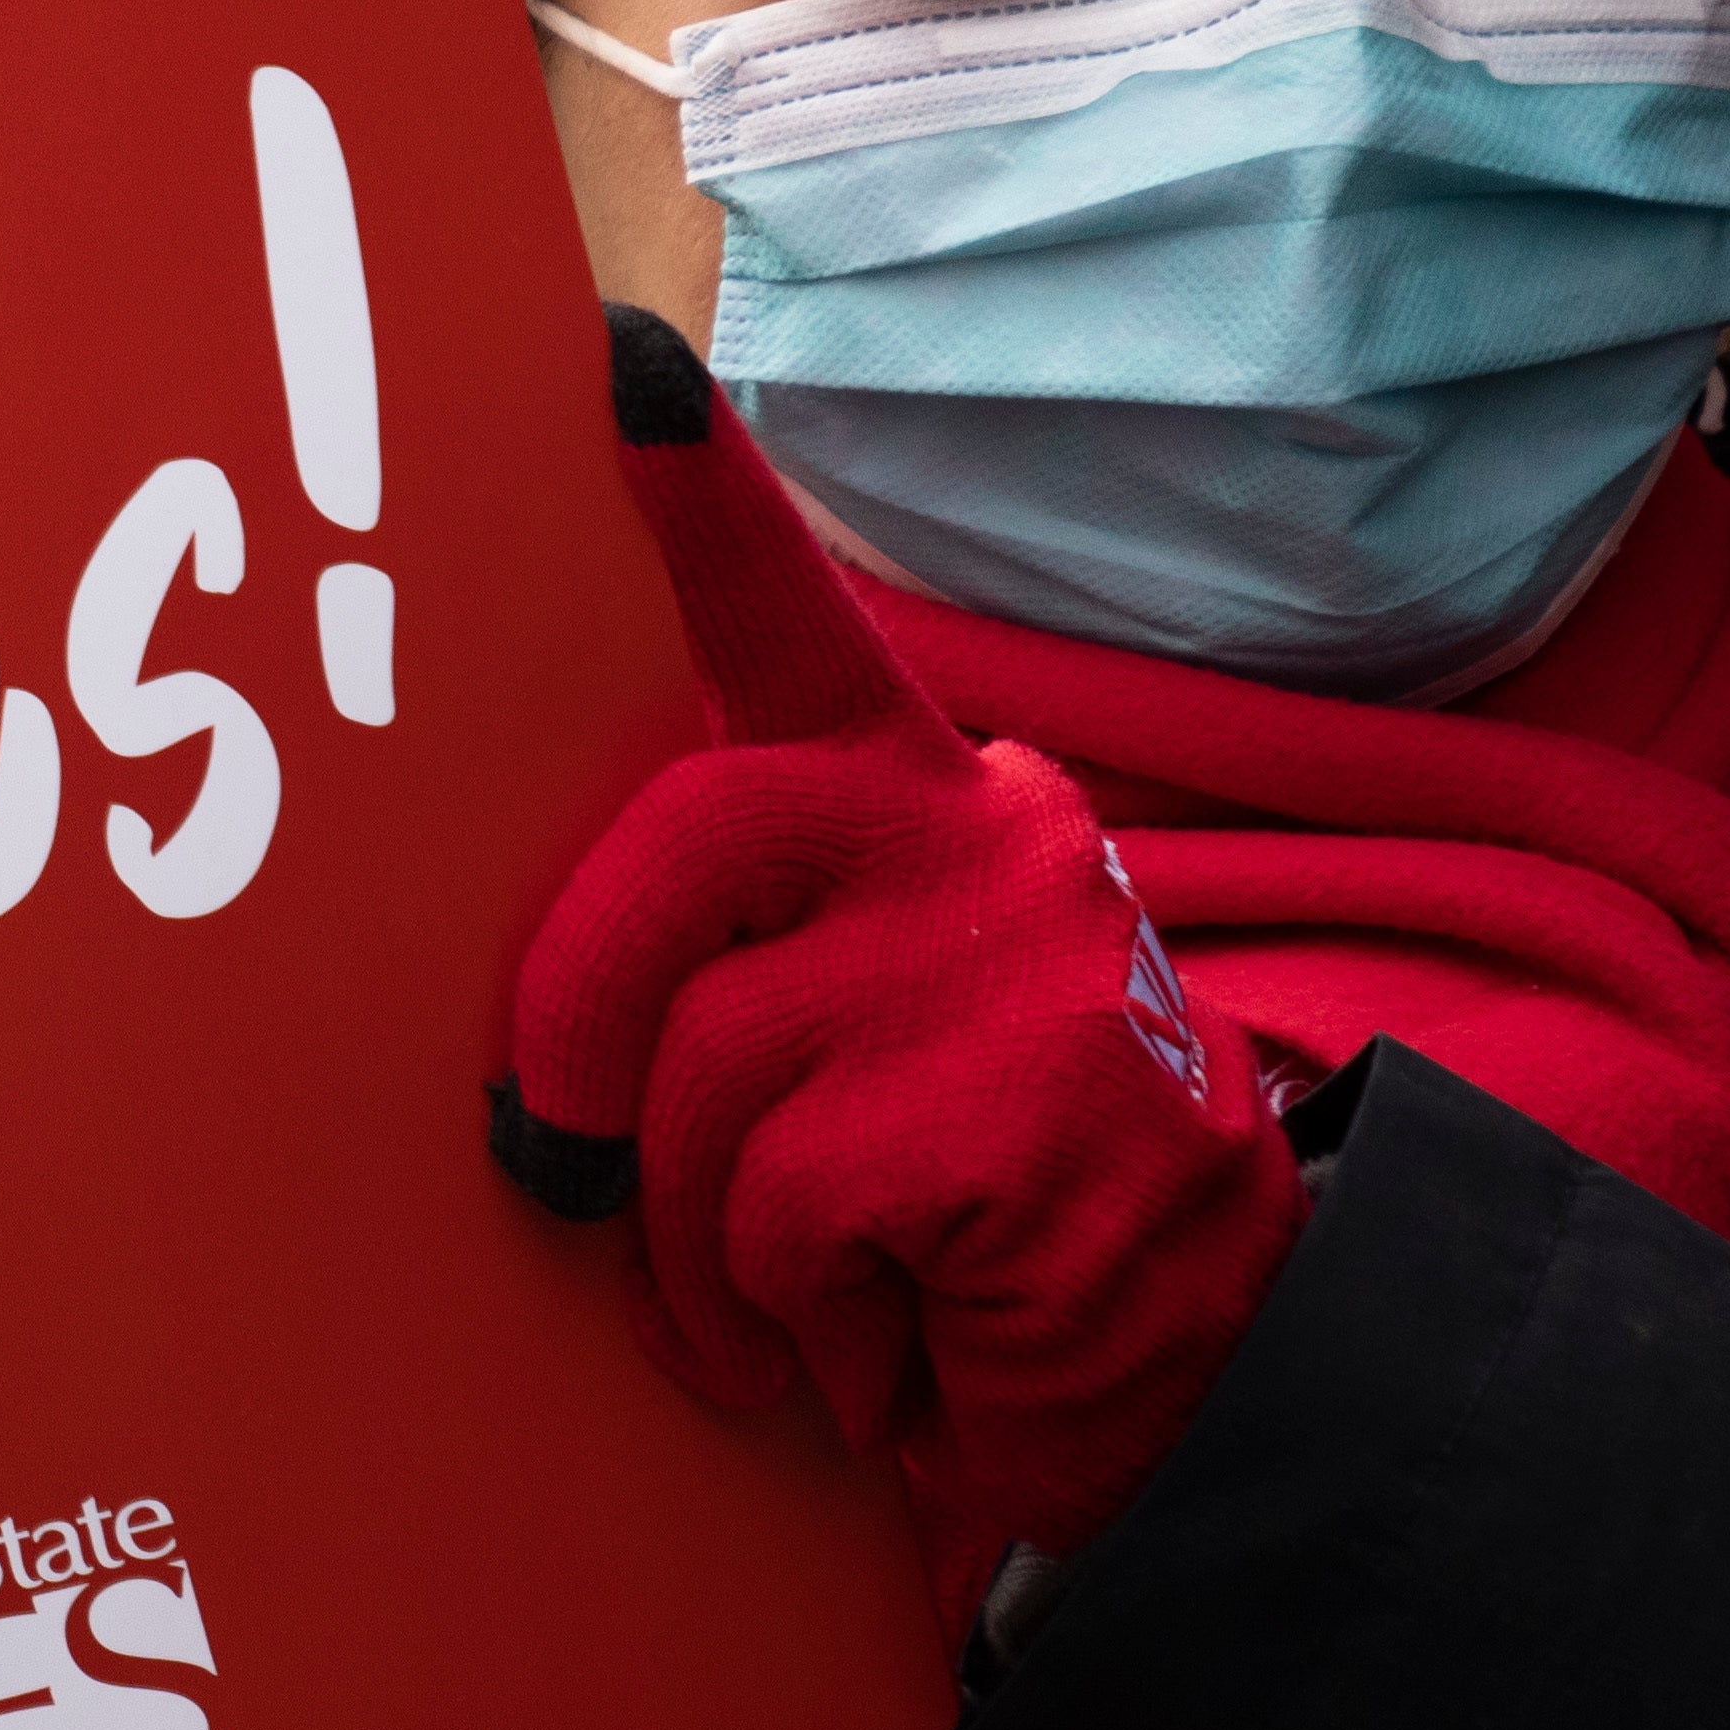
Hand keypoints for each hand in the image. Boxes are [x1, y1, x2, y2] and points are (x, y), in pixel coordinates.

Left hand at [501, 314, 1298, 1579]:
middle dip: (580, 1035)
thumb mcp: (844, 1031)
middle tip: (573, 1168)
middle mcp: (971, 837)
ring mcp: (1006, 957)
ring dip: (699, 1238)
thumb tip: (525, 1012)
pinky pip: (780, 1206)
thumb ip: (723, 951)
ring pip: (702, 1071)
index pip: (790, 625)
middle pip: (676, 856)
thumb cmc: (953, 1188)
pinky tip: (878, 1333)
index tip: (625, 370)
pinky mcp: (1013, 1101)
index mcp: (909, 799)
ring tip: (794, 1294)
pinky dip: (785, 1314)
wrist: (1204, 1359)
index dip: (700, 505)